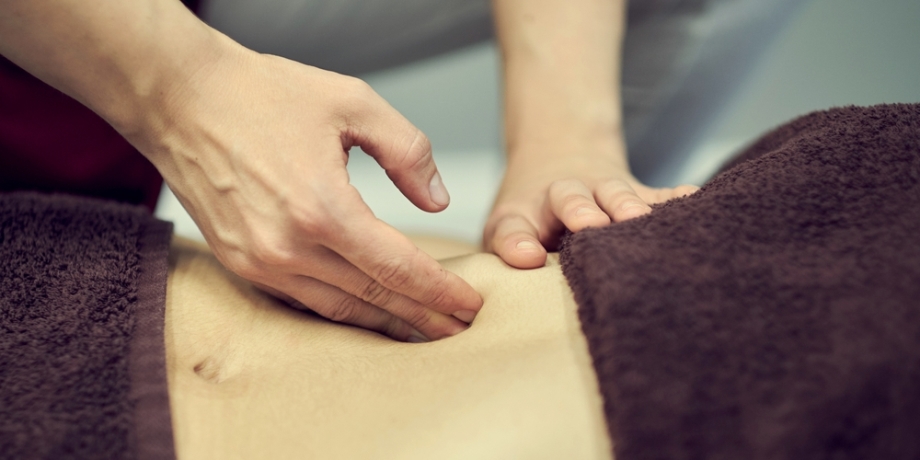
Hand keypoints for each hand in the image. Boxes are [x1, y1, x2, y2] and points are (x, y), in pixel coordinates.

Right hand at [129, 36, 481, 340]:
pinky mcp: (242, 263)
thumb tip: (435, 200)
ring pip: (340, 308)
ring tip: (423, 332)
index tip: (471, 305)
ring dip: (385, 324)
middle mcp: (288, 247)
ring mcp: (260, 262)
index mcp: (321, 208)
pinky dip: (343, 311)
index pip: (398, 267)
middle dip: (423, 318)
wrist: (180, 98)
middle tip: (460, 333)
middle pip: (374, 297)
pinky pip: (304, 301)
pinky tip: (368, 313)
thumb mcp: (352, 102)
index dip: (440, 291)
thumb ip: (406, 151)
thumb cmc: (260, 93)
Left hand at [484, 145, 697, 268]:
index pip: (512, 228)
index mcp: (521, 216)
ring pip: (612, 192)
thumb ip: (507, 258)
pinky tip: (692, 200)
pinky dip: (674, 198)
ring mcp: (601, 193)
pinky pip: (658, 195)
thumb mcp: (505, 235)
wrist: (556, 161)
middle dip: (579, 210)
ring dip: (624, 204)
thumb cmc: (528, 222)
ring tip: (635, 217)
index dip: (517, 242)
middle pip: (567, 198)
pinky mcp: (637, 194)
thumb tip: (505, 287)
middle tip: (589, 224)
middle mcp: (562, 198)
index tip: (527, 257)